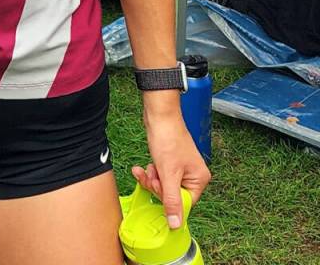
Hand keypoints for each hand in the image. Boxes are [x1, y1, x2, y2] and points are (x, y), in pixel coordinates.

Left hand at [133, 111, 211, 227]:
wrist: (159, 114)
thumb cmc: (167, 139)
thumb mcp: (168, 174)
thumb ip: (172, 200)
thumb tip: (176, 225)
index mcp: (199, 180)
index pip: (185, 203)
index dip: (168, 199)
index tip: (156, 189)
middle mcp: (193, 175)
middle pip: (173, 194)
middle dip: (157, 186)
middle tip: (150, 175)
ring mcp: (181, 168)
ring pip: (163, 185)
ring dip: (150, 179)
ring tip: (144, 168)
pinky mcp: (169, 161)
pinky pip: (159, 175)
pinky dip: (150, 172)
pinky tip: (141, 167)